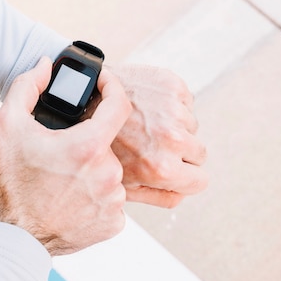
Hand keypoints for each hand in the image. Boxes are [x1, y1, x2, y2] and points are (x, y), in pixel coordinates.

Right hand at [0, 57, 131, 255]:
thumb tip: (45, 65)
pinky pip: (110, 198)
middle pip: (106, 142)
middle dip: (86, 140)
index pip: (119, 105)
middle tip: (60, 149)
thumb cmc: (7, 183)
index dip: (113, 87)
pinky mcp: (113, 224)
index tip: (104, 83)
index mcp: (87, 147)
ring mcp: (113, 202)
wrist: (9, 238)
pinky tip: (70, 197)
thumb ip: (27, 86)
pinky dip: (94, 194)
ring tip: (61, 177)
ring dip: (90, 168)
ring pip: (109, 171)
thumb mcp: (6, 126)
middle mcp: (108, 175)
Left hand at [108, 65, 207, 207]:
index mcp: (161, 167)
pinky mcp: (172, 85)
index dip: (187, 176)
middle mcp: (171, 139)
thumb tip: (181, 194)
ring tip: (143, 123)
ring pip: (192, 126)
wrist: (80, 99)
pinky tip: (145, 106)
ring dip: (175, 125)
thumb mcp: (122, 184)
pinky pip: (186, 102)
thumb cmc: (97, 144)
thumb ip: (157, 195)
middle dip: (182, 151)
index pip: (200, 180)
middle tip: (153, 143)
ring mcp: (173, 110)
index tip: (176, 169)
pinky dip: (171, 104)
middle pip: (199, 153)